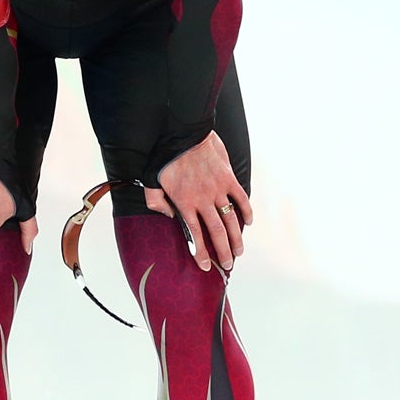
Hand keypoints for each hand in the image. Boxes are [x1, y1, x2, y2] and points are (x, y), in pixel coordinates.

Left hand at [149, 132, 250, 271]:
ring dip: (237, 238)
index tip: (206, 266)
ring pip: (231, 219)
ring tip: (239, 252)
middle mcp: (203, 199)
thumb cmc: (165, 157)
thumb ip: (156, 202)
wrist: (183, 132)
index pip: (195, 235)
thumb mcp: (151, 181)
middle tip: (228, 266)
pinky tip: (248, 222)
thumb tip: (169, 217)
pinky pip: (241, 198)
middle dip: (224, 252)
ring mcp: (218, 189)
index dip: (202, 253)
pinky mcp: (228, 178)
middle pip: (217, 232)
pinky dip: (246, 211)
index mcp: (184, 202)